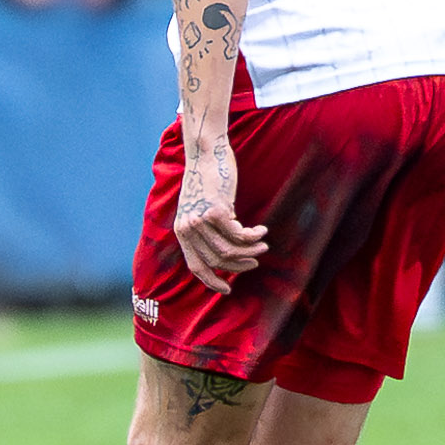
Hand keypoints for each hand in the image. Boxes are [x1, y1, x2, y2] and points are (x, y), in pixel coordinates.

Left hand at [173, 132, 268, 293]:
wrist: (205, 154)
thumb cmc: (206, 180)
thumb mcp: (199, 207)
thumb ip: (205, 229)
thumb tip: (225, 252)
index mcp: (182, 231)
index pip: (195, 265)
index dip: (211, 280)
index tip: (227, 290)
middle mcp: (188, 228)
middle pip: (217, 260)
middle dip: (239, 265)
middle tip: (256, 261)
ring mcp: (201, 220)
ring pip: (230, 250)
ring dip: (251, 251)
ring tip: (263, 245)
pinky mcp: (217, 211)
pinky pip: (240, 235)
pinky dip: (254, 236)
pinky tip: (261, 230)